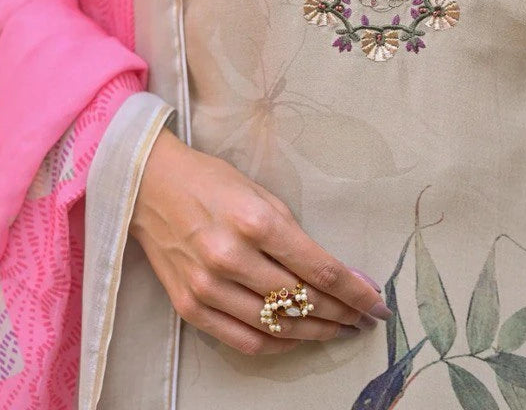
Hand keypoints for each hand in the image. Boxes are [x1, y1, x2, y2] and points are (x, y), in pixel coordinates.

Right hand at [128, 126, 390, 355]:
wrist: (148, 185)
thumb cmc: (211, 181)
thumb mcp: (260, 193)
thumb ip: (294, 235)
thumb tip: (337, 273)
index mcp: (255, 221)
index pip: (319, 270)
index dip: (355, 292)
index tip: (377, 304)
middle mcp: (231, 257)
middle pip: (302, 301)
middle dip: (341, 314)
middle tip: (361, 318)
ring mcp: (208, 286)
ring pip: (276, 327)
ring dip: (314, 332)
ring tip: (336, 330)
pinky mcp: (190, 306)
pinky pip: (243, 340)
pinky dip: (276, 344)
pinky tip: (296, 337)